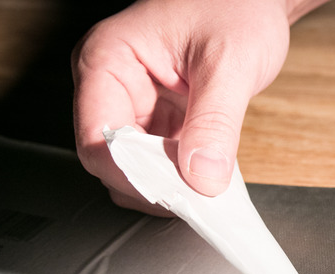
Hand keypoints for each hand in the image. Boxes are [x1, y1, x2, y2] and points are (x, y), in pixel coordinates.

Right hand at [72, 0, 324, 213]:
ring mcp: (135, 104)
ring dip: (171, 183)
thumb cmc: (237, 6)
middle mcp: (112, 85)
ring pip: (137, 168)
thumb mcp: (230, 61)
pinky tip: (209, 173)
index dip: (133, 175)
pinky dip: (184, 175)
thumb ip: (216, 121)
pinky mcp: (159, 119)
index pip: (97, 140)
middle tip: (198, 193)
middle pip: (112, 161)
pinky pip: (162, 162)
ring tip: (207, 182)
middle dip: (154, 183)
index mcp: (107, 59)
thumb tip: (203, 176)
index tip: (175, 193)